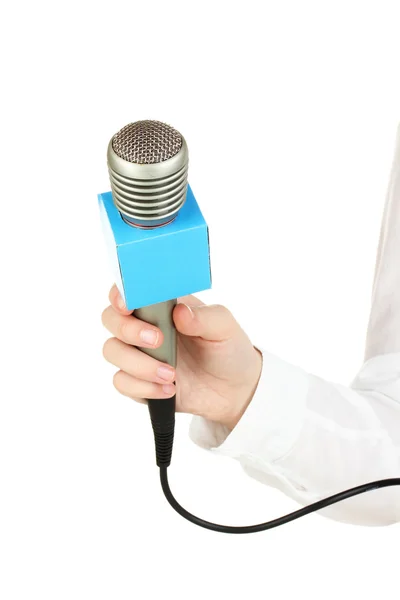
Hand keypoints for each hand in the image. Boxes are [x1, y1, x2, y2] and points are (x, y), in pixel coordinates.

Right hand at [101, 285, 261, 429]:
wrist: (234, 389)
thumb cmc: (227, 348)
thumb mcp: (225, 327)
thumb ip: (204, 317)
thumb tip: (180, 313)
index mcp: (162, 304)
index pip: (129, 290)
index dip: (120, 294)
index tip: (127, 305)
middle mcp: (144, 325)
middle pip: (111, 319)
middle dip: (128, 329)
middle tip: (158, 340)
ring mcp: (139, 353)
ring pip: (112, 351)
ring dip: (139, 364)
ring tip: (172, 374)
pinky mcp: (138, 381)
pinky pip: (122, 382)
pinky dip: (143, 387)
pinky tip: (170, 389)